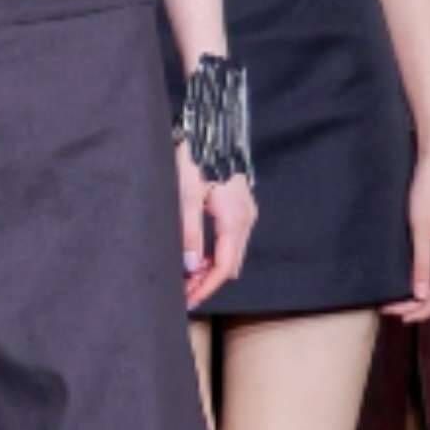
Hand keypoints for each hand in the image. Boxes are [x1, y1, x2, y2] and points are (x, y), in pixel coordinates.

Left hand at [181, 147, 256, 311]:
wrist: (212, 128)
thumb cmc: (197, 157)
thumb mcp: (186, 194)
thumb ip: (189, 232)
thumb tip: (190, 266)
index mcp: (235, 220)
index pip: (223, 267)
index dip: (206, 287)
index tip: (187, 300)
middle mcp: (246, 219)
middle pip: (230, 264)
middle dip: (207, 282)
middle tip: (183, 293)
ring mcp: (246, 212)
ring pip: (231, 253)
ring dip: (210, 268)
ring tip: (186, 278)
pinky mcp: (240, 206)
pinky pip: (231, 240)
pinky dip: (215, 252)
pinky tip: (198, 255)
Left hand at [395, 146, 429, 323]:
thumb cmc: (429, 192)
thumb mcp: (421, 230)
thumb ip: (421, 263)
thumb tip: (421, 295)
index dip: (423, 309)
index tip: (400, 316)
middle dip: (418, 304)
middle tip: (390, 310)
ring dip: (419, 293)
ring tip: (395, 301)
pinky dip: (420, 277)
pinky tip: (405, 280)